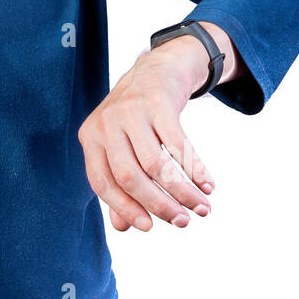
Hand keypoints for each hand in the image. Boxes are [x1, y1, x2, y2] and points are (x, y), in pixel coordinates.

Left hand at [77, 39, 215, 231]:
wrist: (157, 70)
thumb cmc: (135, 118)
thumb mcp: (119, 146)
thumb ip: (119, 185)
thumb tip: (123, 227)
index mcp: (90, 137)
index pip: (102, 183)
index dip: (124, 208)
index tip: (148, 228)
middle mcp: (106, 124)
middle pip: (130, 176)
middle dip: (159, 205)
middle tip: (183, 223)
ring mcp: (131, 111)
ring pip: (157, 165)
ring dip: (183, 192)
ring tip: (203, 208)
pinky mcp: (158, 102)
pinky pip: (179, 145)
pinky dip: (196, 169)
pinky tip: (208, 185)